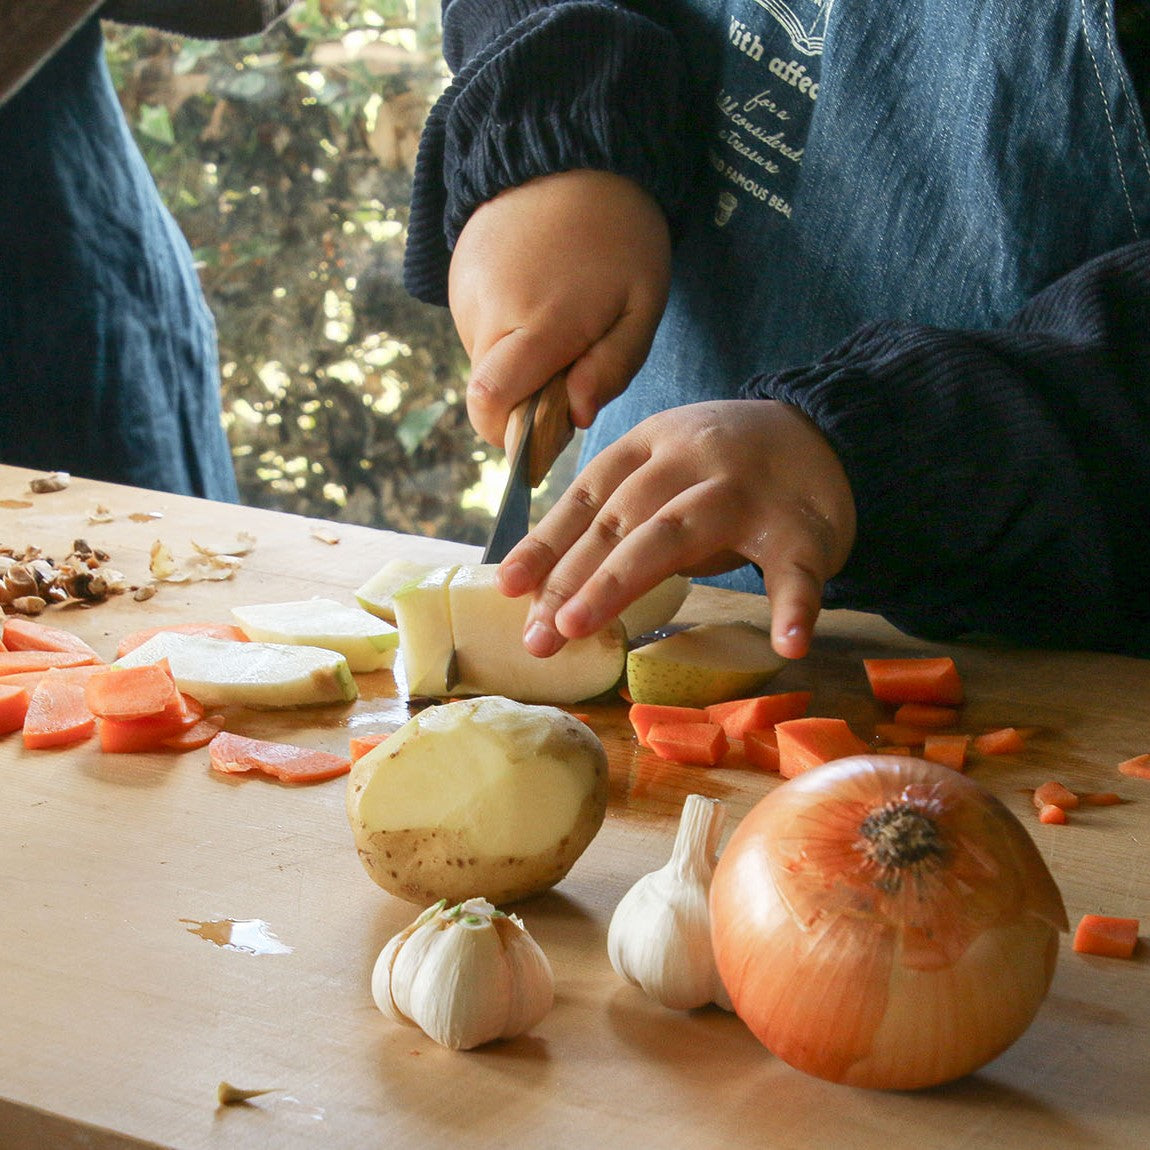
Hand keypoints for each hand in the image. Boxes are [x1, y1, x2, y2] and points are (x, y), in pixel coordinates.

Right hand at [448, 170, 670, 450]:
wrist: (573, 154)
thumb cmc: (622, 236)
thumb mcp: (642, 305)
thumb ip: (612, 368)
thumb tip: (575, 417)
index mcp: (538, 322)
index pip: (491, 403)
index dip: (510, 435)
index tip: (543, 434)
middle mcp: (488, 311)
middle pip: (486, 393)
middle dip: (522, 403)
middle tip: (568, 373)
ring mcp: (465, 293)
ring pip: (482, 363)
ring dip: (516, 365)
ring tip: (557, 321)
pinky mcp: (456, 278)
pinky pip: (475, 331)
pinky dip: (503, 335)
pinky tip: (535, 297)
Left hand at [496, 401, 857, 658]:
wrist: (823, 432)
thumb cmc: (719, 470)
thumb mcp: (660, 471)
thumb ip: (611, 516)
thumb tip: (534, 584)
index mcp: (649, 446)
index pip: (588, 498)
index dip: (546, 543)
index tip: (508, 588)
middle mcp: (691, 460)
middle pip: (621, 520)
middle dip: (572, 578)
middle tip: (538, 635)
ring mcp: (747, 491)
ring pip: (678, 534)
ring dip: (624, 582)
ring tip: (582, 630)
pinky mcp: (803, 527)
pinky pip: (797, 570)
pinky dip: (794, 606)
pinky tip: (787, 644)